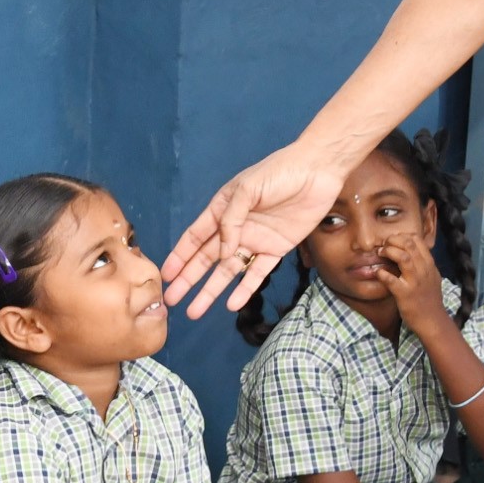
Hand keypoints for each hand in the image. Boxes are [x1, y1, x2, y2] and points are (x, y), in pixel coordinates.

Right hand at [163, 139, 354, 316]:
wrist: (318, 171)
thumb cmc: (279, 171)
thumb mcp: (247, 189)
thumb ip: (230, 220)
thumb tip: (222, 253)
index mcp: (221, 210)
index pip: (195, 238)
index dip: (179, 257)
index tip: (165, 276)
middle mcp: (235, 228)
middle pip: (206, 259)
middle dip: (188, 280)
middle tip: (172, 300)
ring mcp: (255, 240)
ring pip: (227, 271)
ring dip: (211, 291)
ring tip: (195, 311)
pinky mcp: (277, 249)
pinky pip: (257, 273)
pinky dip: (245, 289)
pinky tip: (232, 304)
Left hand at [371, 234, 448, 325]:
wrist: (432, 320)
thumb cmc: (430, 298)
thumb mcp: (432, 276)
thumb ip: (423, 263)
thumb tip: (411, 251)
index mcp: (429, 264)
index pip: (417, 240)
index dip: (402, 236)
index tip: (393, 240)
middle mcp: (423, 270)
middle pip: (409, 245)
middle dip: (393, 240)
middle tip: (384, 245)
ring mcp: (414, 281)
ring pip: (403, 257)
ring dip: (389, 252)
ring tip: (380, 253)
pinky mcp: (404, 294)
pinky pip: (391, 280)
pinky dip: (382, 273)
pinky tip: (378, 272)